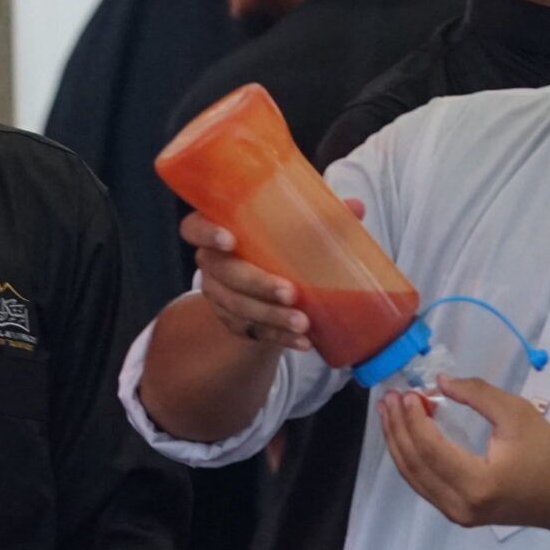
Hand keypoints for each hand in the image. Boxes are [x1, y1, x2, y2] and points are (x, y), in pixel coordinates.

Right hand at [179, 199, 364, 351]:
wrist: (274, 285)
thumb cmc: (282, 242)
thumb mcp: (299, 226)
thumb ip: (322, 215)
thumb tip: (355, 207)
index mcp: (219, 228)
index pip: (194, 228)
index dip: (206, 234)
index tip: (230, 240)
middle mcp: (212, 262)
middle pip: (224, 274)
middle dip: (257, 284)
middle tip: (290, 292)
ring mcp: (219, 295)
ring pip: (238, 308)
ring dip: (272, 317)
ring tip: (303, 323)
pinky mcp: (234, 322)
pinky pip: (254, 332)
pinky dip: (280, 338)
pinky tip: (303, 342)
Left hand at [377, 375, 549, 532]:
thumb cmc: (549, 455)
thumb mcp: (517, 414)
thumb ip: (477, 394)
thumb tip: (439, 382)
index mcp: (477, 484)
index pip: (431, 450)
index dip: (414, 420)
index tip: (407, 393)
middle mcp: (460, 506)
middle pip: (414, 465)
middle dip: (397, 429)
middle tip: (389, 398)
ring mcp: (457, 514)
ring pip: (414, 477)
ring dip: (399, 443)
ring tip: (390, 412)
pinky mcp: (458, 513)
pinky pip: (424, 484)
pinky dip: (412, 457)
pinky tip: (408, 433)